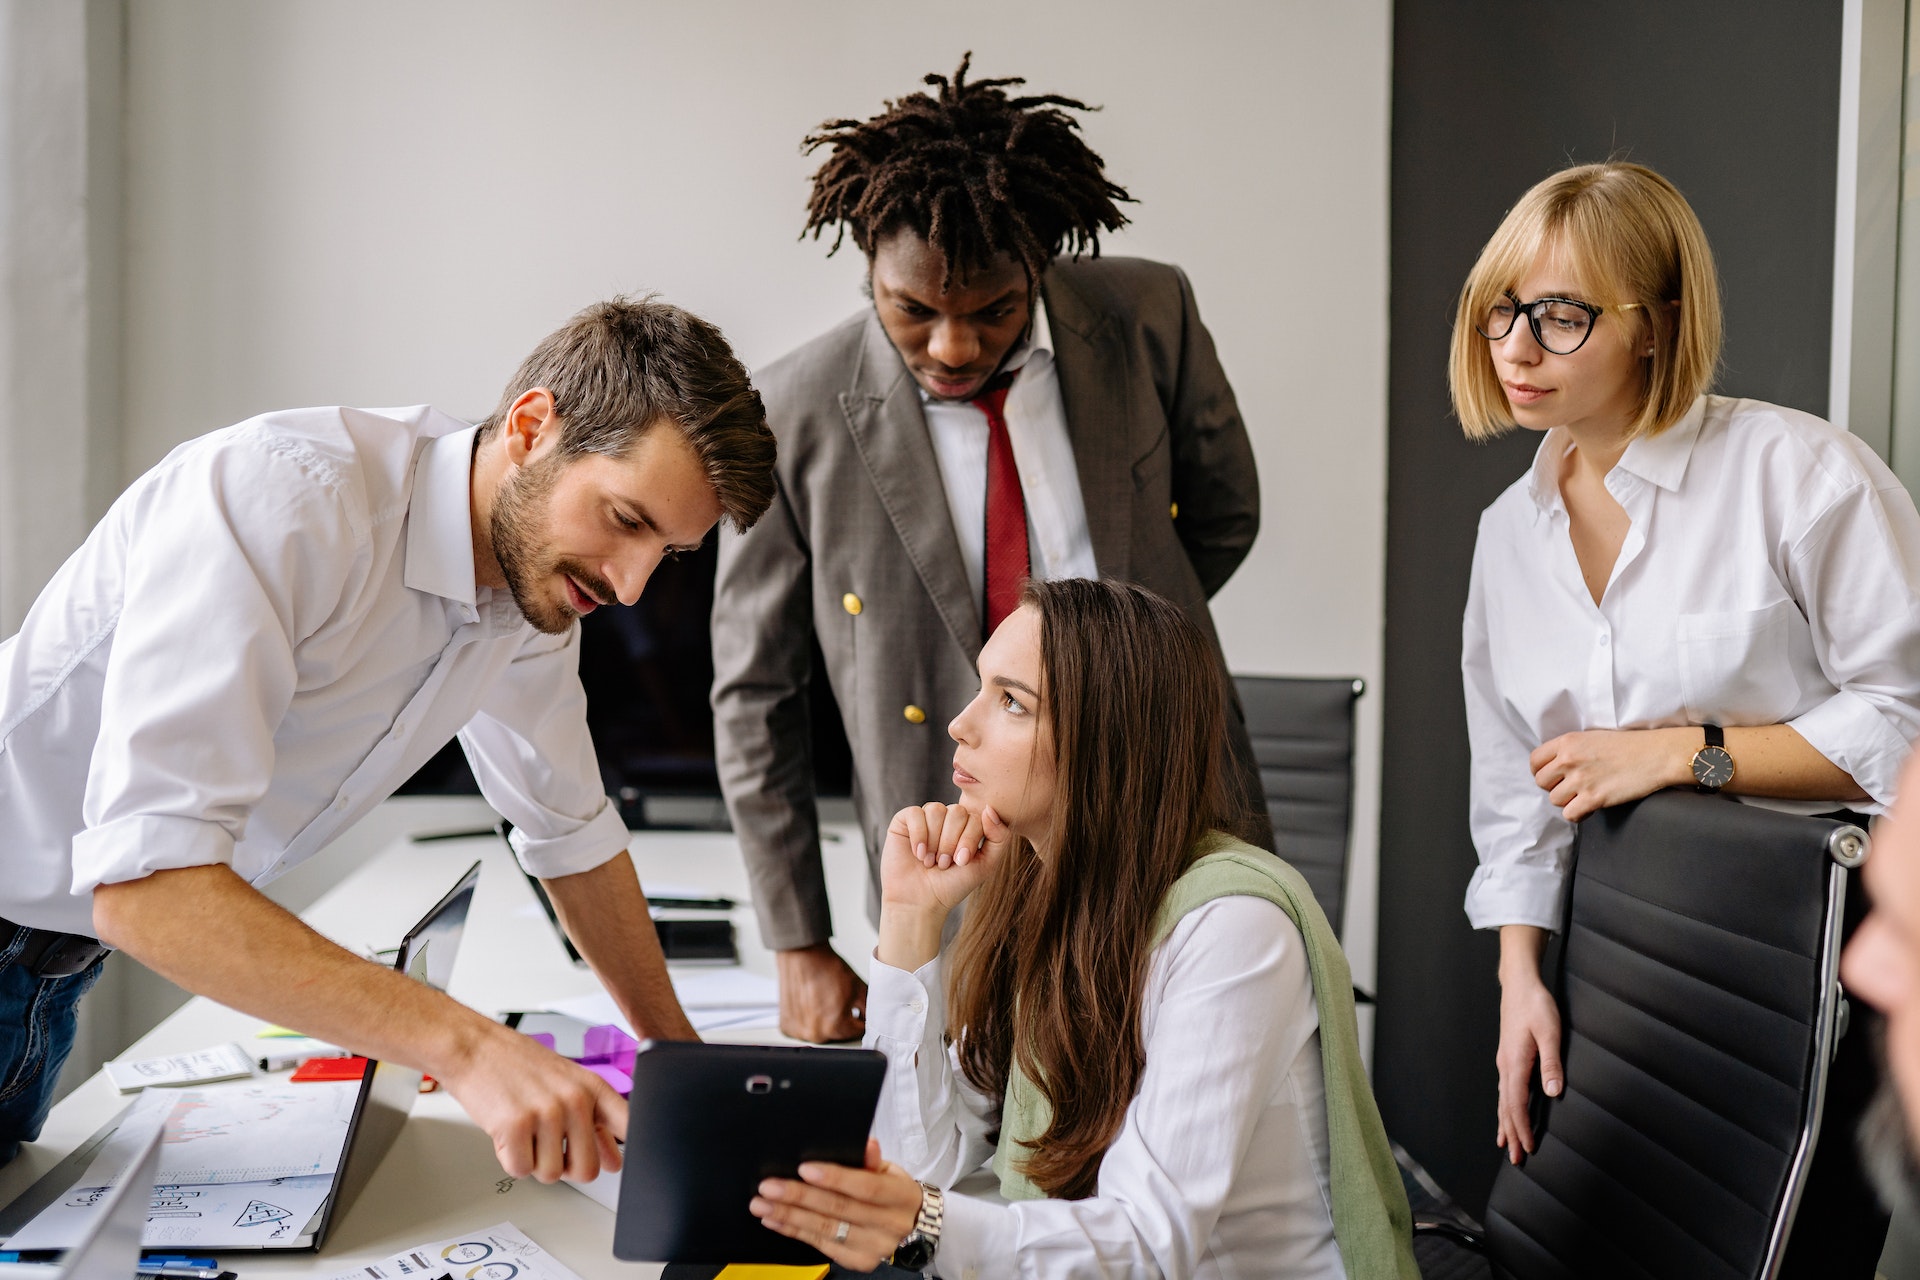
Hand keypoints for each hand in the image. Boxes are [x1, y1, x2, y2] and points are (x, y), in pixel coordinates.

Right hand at [436, 1021, 625, 1182]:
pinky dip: (510, 1159)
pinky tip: (508, 1133)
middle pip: (587, 1170)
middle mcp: (574, 1100)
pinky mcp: (515, 1126)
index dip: (628, 1153)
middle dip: (565, 1167)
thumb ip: (594, 1120)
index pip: (630, 1127)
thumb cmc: (518, 1064)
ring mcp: (546, 1113)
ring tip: (525, 1131)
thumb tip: (614, 1160)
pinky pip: (520, 1170)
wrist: (475, 1047)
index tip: (620, 1164)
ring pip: (550, 1175)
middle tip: (549, 1147)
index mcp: (593, 1088)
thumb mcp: (567, 1082)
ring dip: (533, 1161)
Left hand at [751, 1137, 924, 1271]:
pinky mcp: (859, 1261)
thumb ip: (872, 1160)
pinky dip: (795, 1231)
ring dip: (789, 1216)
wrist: (914, 1227)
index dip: (835, 1178)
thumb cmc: (894, 1192)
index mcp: (900, 1196)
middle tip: (769, 1186)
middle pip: (839, 1209)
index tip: (803, 1169)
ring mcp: (874, 1248)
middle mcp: (889, 1225)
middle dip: (800, 1197)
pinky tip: (775, 1220)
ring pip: (826, 1230)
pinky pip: (821, 1245)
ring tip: (762, 1204)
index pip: (866, 1187)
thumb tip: (866, 1144)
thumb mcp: (891, 1170)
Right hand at [776, 944, 868, 1043]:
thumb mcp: (859, 988)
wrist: (802, 955)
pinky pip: (803, 1029)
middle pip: (839, 1035)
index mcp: (836, 1027)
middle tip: (838, 1001)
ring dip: (824, 1022)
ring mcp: (799, 1031)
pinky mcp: (787, 1026)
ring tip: (822, 1001)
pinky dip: (807, 1020)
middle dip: (842, 1020)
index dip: (860, 1017)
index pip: (858, 1031)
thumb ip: (870, 1010)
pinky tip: (810, 1004)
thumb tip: (875, 1021)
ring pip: (821, 1033)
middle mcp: (815, 1033)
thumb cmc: (827, 968)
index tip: (855, 1008)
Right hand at [880, 800, 1009, 916]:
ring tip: (930, 861)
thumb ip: (999, 837)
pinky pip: (915, 813)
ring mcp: (926, 818)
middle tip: (944, 863)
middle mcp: (948, 818)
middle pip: (957, 811)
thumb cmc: (953, 885)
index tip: (961, 863)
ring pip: (936, 810)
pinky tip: (918, 853)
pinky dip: (918, 835)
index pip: (976, 817)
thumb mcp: (986, 864)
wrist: (920, 902)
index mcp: (968, 826)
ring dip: (934, 841)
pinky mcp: (904, 821)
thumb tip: (990, 809)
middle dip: (951, 841)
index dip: (968, 840)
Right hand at [1495, 970, 1562, 1164]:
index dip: (1523, 1128)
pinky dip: (1505, 1108)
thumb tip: (1553, 1093)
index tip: (1529, 1148)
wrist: (1519, 984)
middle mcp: (1505, 1066)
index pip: (1517, 1104)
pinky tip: (1506, 1113)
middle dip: (1512, 1134)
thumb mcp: (1550, 1031)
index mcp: (1515, 1063)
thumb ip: (1552, 1063)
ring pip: (1503, 1100)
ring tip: (1507, 1144)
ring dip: (1507, 1124)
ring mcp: (1504, 1061)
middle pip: (1506, 1107)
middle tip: (1517, 1159)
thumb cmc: (1536, 1005)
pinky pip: (1504, 1090)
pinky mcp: (1507, 1057)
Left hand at [1529, 728, 1691, 821]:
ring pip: (1555, 800)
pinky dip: (1579, 814)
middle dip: (1555, 787)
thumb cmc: (1629, 746)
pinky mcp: (1594, 798)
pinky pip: (1570, 814)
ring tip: (1585, 795)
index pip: (1535, 761)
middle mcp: (1569, 759)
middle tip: (1572, 788)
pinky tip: (1590, 807)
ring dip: (1568, 801)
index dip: (1541, 772)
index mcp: (1567, 742)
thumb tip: (1554, 767)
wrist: (1657, 754)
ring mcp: (1581, 779)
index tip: (1552, 777)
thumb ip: (1569, 750)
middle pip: (1542, 783)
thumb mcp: (1591, 738)